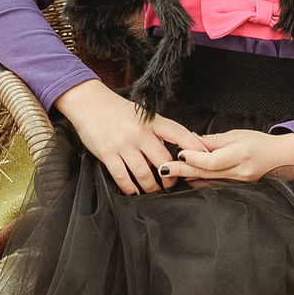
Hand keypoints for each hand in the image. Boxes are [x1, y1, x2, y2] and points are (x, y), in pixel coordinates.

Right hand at [54, 80, 204, 194]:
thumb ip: (158, 131)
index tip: (205, 160)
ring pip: (145, 174)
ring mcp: (124, 144)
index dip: (194, 148)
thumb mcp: (142, 116)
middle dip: (171, 177)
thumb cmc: (117, 110)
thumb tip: (176, 150)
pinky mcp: (108, 154)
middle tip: (173, 186)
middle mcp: (140, 133)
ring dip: (151, 187)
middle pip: (163, 160)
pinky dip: (130, 188)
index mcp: (152, 121)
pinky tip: (134, 191)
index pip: (179, 134)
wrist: (88, 103)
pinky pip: (123, 177)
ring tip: (154, 191)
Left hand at [168, 128, 293, 183]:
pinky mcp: (237, 189)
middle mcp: (240, 172)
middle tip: (163, 168)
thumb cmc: (261, 143)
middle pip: (206, 173)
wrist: (282, 158)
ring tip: (170, 172)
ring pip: (208, 183)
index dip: (194, 158)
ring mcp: (239, 183)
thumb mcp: (238, 135)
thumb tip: (191, 141)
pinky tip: (188, 179)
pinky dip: (200, 182)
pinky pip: (214, 187)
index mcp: (241, 155)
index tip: (179, 153)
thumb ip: (214, 141)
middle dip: (182, 170)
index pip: (212, 161)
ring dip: (188, 177)